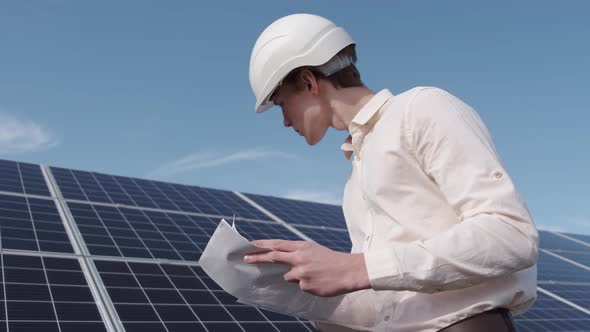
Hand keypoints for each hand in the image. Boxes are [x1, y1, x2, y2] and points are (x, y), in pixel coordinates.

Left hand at [244, 239, 369, 296]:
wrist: (348, 271)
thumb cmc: (330, 259)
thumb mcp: (313, 250)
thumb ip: (296, 253)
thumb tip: (280, 260)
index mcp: (302, 247)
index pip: (277, 244)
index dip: (263, 244)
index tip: (250, 244)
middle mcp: (299, 258)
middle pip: (273, 257)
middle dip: (258, 258)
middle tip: (245, 259)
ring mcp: (301, 273)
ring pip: (288, 276)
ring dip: (296, 276)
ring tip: (313, 274)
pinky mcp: (305, 285)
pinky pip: (300, 286)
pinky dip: (306, 284)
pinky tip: (318, 281)